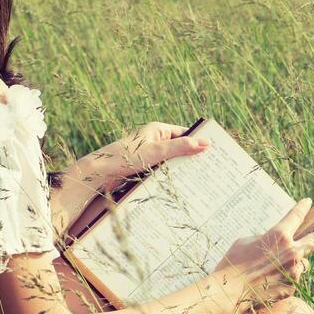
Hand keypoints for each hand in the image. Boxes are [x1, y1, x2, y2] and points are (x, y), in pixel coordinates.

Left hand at [80, 122, 209, 186]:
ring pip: (172, 160)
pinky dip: (171, 174)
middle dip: (191, 156)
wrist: (100, 172)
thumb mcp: (157, 151)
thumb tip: (204, 143)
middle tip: (209, 167)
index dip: (198, 141)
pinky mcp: (144, 165)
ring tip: (198, 178)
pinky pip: (163, 169)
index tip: (213, 151)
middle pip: (179, 147)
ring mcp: (150, 153)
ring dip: (181, 167)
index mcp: (158, 129)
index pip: (184, 133)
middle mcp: (154, 139)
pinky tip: (180, 184)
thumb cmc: (126, 157)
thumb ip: (181, 147)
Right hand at [216, 198, 313, 307]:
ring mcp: (294, 271)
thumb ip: (265, 238)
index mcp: (279, 235)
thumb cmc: (233, 263)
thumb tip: (274, 241)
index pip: (296, 216)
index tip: (307, 202)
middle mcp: (292, 252)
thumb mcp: (246, 241)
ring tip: (277, 268)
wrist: (230, 291)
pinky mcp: (291, 287)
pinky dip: (286, 278)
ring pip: (303, 263)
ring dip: (296, 263)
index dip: (303, 207)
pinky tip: (270, 281)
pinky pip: (293, 279)